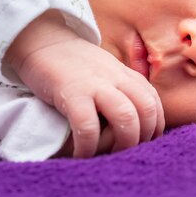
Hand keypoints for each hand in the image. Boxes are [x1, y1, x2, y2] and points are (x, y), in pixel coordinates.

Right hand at [5, 10, 164, 157]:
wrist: (41, 40)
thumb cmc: (73, 63)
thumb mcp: (106, 72)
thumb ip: (122, 89)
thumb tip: (136, 117)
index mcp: (126, 75)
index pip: (154, 104)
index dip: (154, 128)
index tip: (143, 144)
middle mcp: (116, 79)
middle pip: (146, 110)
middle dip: (143, 138)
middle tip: (127, 153)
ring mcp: (95, 85)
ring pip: (126, 117)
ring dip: (123, 143)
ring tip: (110, 157)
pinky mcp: (71, 93)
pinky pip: (88, 127)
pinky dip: (88, 147)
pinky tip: (81, 155)